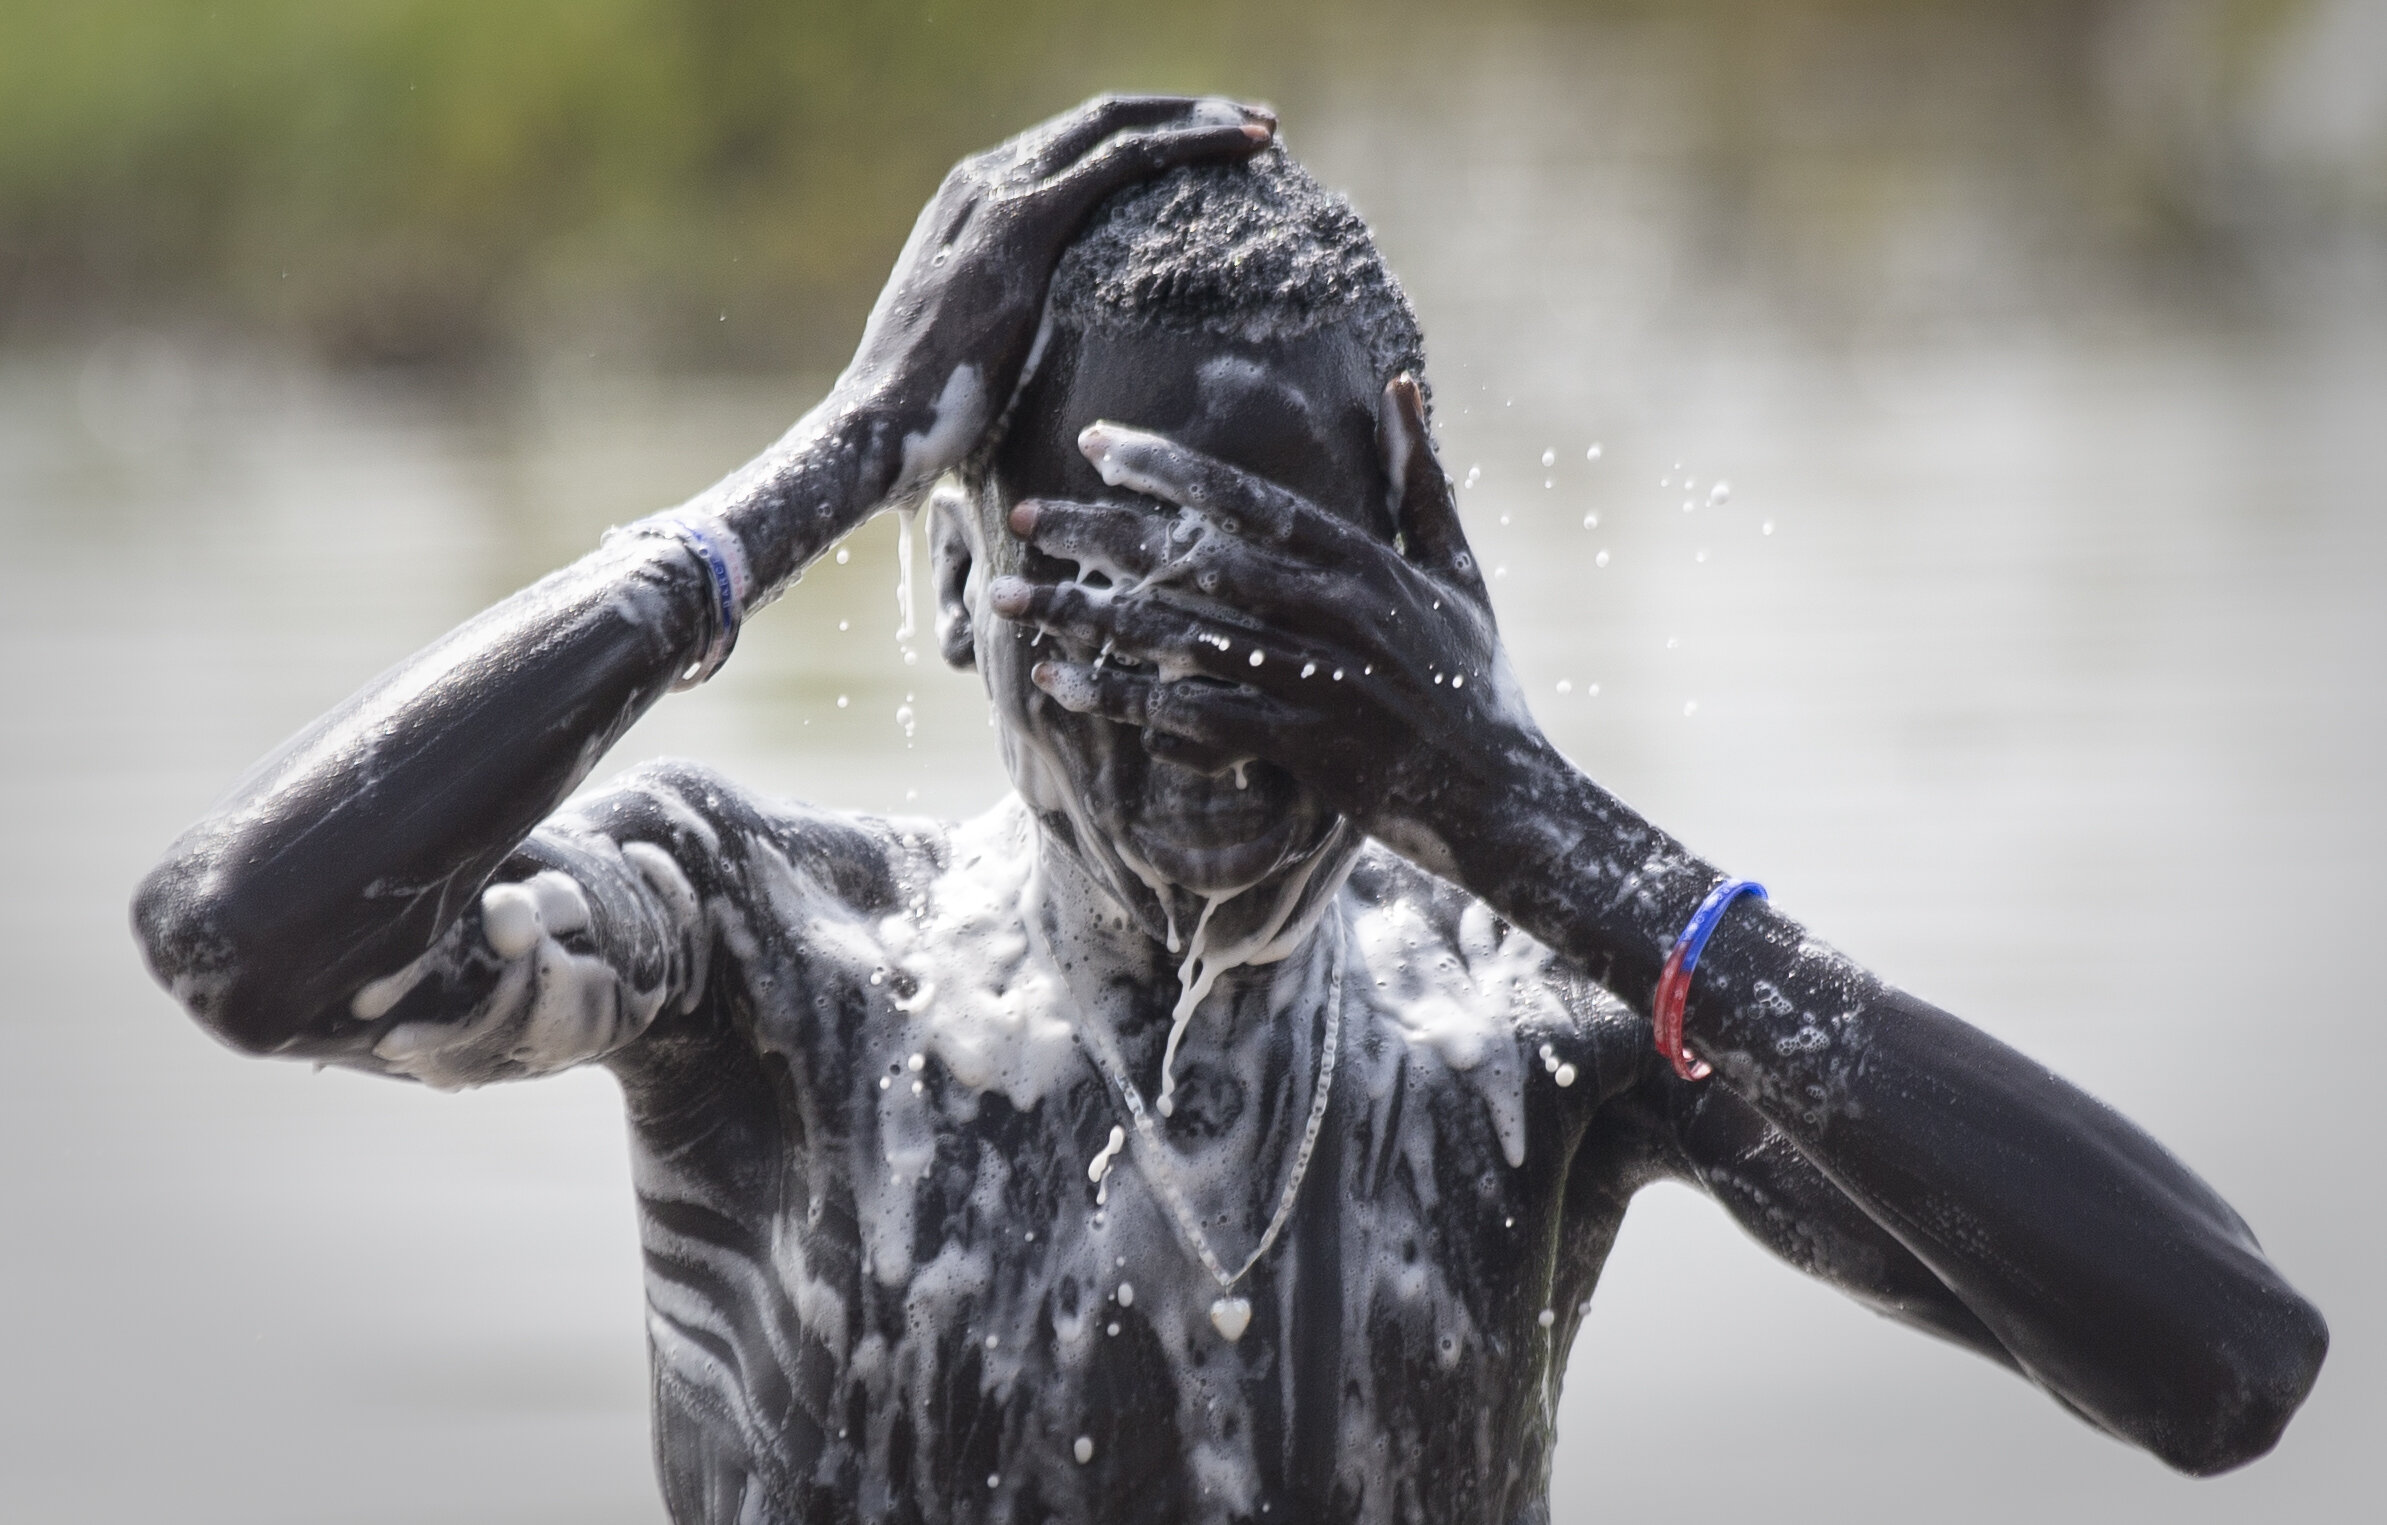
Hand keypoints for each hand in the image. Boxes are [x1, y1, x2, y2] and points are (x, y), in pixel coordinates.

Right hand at [840, 94, 1273, 497]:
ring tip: (1263, 130)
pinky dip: (1187, 144)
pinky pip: (1121, 160)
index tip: (1210, 152)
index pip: (1073, 147)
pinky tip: (1240, 147)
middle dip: (1183, 115)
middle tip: (1255, 126)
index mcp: (972, 204)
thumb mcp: (982, 351)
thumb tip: (1063, 362)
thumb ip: (1020, 327)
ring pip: (1118, 127)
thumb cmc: (927, 416)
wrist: (876, 427)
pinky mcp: (1021, 223)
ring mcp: (998, 195)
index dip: (1147, 139)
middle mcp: (982, 181)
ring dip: (1197, 120)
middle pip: (1101, 121)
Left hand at [988, 376, 1548, 869]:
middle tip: (1025, 516)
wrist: (1505, 799)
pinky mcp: (1302, 746)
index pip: (1247, 501)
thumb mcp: (1458, 572)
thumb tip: (1403, 383)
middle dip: (1100, 533)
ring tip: (1006, 598)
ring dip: (1084, 615)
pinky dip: (1121, 697)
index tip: (1096, 444)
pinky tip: (1060, 682)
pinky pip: (1191, 716)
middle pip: (1193, 559)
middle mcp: (1336, 611)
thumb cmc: (1479, 683)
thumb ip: (1421, 479)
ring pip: (1177, 637)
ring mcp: (1317, 679)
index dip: (1167, 468)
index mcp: (1364, 562)